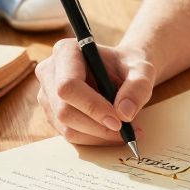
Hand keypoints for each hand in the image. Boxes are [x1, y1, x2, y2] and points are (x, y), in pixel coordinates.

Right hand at [35, 38, 154, 145]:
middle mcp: (50, 71)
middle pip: (64, 110)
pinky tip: (112, 132)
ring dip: (98, 135)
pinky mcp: (52, 114)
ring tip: (125, 131)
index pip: (68, 85)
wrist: (123, 72)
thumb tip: (124, 113)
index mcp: (66, 51)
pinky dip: (94, 139)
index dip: (92, 106)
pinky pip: (70, 135)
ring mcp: (47, 94)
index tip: (118, 121)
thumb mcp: (142, 70)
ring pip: (66, 127)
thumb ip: (138, 87)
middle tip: (127, 131)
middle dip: (97, 126)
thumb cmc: (129, 67)